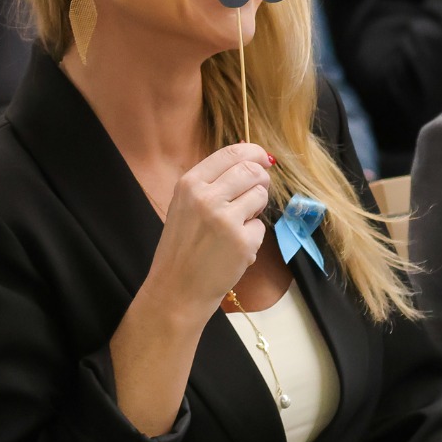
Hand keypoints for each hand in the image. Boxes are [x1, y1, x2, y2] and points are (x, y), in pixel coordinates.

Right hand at [139, 144, 272, 321]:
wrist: (176, 288)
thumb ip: (212, 183)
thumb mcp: (185, 205)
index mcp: (190, 184)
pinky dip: (252, 238)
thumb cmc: (182, 247)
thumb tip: (251, 160)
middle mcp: (206, 197)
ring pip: (260, 195)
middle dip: (260, 181)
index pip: (231, 153)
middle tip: (254, 195)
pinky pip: (260, 227)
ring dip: (255, 210)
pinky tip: (233, 250)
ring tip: (236, 227)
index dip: (254, 153)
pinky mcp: (242, 241)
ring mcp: (225, 219)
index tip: (264, 159)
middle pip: (252, 171)